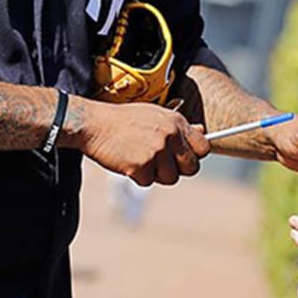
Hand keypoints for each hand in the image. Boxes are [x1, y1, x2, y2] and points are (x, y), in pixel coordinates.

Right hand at [73, 100, 209, 185]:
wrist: (94, 124)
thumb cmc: (124, 120)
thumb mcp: (154, 114)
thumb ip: (179, 126)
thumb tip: (203, 132)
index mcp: (176, 121)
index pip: (204, 147)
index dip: (194, 156)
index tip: (184, 158)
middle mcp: (170, 135)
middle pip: (191, 168)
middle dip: (178, 170)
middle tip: (160, 163)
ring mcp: (156, 151)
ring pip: (170, 178)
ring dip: (156, 174)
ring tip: (140, 158)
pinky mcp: (141, 166)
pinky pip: (148, 182)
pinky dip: (137, 176)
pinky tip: (128, 161)